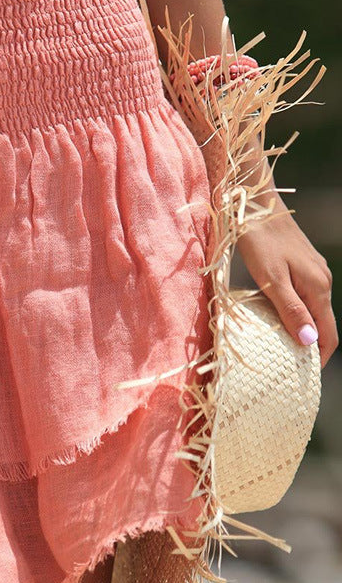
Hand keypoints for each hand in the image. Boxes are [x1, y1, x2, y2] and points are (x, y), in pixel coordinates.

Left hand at [235, 193, 336, 369]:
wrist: (254, 205)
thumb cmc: (259, 241)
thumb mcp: (272, 279)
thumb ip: (290, 310)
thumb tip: (309, 341)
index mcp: (318, 288)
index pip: (328, 333)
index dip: (318, 357)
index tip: (302, 378)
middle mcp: (320, 280)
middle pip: (322, 324)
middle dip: (309, 348)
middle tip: (287, 370)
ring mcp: (311, 272)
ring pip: (312, 310)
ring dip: (300, 331)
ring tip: (279, 350)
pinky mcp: (298, 265)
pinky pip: (302, 298)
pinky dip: (293, 314)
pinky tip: (274, 320)